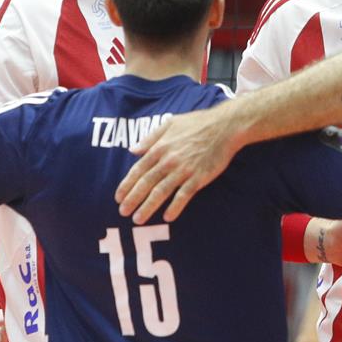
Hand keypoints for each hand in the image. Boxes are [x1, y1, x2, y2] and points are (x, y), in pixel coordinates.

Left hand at [115, 105, 241, 223]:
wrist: (224, 127)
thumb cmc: (197, 123)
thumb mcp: (170, 123)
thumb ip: (150, 138)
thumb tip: (133, 149)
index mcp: (160, 148)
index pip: (138, 170)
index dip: (127, 185)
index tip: (118, 197)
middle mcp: (168, 160)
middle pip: (146, 183)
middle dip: (133, 199)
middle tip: (123, 212)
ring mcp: (183, 170)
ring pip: (161, 192)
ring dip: (148, 206)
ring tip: (138, 219)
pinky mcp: (198, 178)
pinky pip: (184, 195)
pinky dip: (175, 207)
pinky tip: (168, 217)